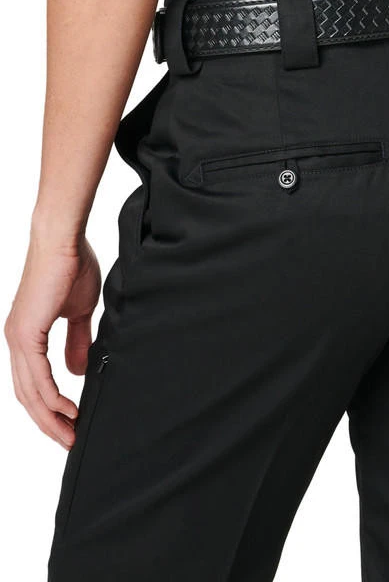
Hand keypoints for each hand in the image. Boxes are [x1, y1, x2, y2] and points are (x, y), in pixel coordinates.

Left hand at [4, 232, 100, 447]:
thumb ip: (76, 340)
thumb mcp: (78, 311)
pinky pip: (38, 377)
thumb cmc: (71, 265)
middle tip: (69, 441)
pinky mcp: (26, 334)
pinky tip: (69, 410)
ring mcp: (18, 338)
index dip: (49, 408)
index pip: (32, 383)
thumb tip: (77, 371)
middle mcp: (16, 341)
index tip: (70, 424)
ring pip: (30, 392)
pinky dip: (52, 398)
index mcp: (26, 335)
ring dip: (51, 417)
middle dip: (48, 423)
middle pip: (27, 395)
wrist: (63, 240)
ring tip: (71, 434)